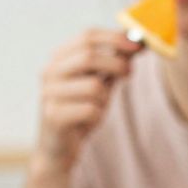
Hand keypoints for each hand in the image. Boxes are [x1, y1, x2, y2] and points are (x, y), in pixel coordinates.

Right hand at [33, 29, 138, 172]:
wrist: (57, 151)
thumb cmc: (80, 114)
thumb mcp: (99, 84)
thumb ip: (114, 63)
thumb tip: (138, 42)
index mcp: (58, 60)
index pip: (86, 36)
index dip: (115, 37)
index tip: (138, 44)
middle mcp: (48, 73)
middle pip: (88, 55)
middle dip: (117, 62)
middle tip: (131, 72)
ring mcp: (49, 94)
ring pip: (93, 85)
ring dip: (105, 97)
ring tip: (99, 107)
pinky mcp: (53, 116)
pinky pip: (91, 109)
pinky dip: (98, 115)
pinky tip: (89, 121)